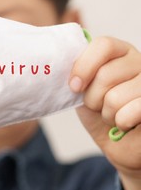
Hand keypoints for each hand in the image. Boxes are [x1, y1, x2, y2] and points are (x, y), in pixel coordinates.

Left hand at [70, 36, 140, 189]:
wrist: (121, 144)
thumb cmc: (100, 114)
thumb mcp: (83, 90)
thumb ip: (76, 73)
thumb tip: (56, 63)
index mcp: (120, 53)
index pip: (103, 45)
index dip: (84, 66)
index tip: (74, 87)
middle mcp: (139, 62)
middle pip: (105, 74)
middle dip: (93, 98)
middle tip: (99, 106)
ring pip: (115, 97)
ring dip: (107, 113)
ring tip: (114, 115)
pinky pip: (133, 110)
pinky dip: (122, 122)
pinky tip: (126, 123)